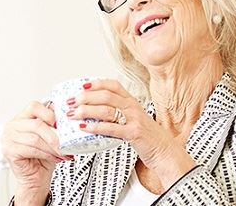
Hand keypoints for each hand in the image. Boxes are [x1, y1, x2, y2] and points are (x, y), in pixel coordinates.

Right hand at [2, 101, 71, 201]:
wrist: (35, 178)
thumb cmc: (43, 157)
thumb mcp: (50, 137)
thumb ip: (54, 125)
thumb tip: (67, 116)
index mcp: (22, 117)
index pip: (34, 106)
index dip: (48, 114)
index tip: (59, 124)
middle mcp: (13, 125)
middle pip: (36, 124)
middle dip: (54, 135)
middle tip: (65, 143)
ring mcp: (8, 138)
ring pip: (35, 139)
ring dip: (52, 147)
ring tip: (62, 153)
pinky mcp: (9, 151)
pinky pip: (31, 150)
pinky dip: (46, 154)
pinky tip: (54, 157)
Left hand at [67, 79, 195, 186]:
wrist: (165, 152)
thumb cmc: (147, 137)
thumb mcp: (133, 120)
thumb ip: (118, 113)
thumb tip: (94, 111)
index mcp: (132, 101)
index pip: (113, 85)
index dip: (96, 83)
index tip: (81, 85)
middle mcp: (133, 107)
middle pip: (106, 95)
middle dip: (85, 97)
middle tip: (70, 102)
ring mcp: (134, 119)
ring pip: (106, 109)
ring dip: (86, 111)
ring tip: (72, 114)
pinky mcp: (134, 134)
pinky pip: (112, 128)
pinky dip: (95, 127)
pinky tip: (84, 128)